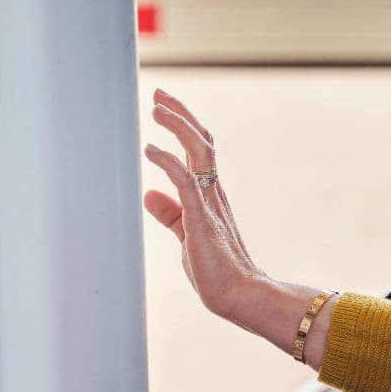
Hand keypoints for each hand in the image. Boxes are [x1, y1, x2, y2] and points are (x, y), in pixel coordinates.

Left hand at [142, 89, 261, 317]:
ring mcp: (210, 204)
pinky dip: (168, 161)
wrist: (241, 296)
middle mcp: (213, 193)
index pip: (201, 150)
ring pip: (199, 153)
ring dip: (178, 127)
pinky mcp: (202, 219)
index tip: (165, 106)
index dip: (184, 125)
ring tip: (156, 109)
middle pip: (202, 142)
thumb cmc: (217, 272)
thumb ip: (170, 214)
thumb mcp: (187, 236)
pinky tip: (150, 149)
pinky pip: (186, 181)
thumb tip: (149, 195)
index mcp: (211, 196)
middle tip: (160, 96)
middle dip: (181, 115)